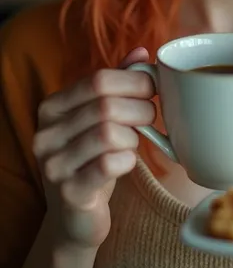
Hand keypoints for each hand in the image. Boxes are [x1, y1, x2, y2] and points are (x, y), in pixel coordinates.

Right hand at [33, 48, 155, 251]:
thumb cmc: (94, 156)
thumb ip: (118, 82)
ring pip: (109, 133)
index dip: (133, 81)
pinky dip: (128, 160)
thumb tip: (140, 51)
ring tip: (135, 141)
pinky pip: (110, 164)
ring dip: (134, 136)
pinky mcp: (70, 193)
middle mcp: (46, 134)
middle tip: (149, 117)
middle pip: (106, 105)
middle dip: (140, 109)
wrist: (77, 215)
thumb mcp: (101, 116)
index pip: (98, 79)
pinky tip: (127, 162)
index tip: (152, 89)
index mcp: (52, 107)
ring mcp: (54, 165)